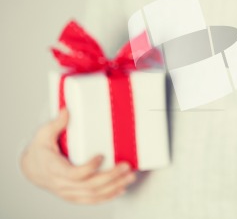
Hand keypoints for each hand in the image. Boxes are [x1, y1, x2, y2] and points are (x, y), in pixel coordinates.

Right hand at [20, 109, 136, 203]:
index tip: (102, 156)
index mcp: (54, 168)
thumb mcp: (44, 134)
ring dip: (114, 187)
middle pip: (89, 185)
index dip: (89, 167)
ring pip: (93, 195)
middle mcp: (61, 183)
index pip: (73, 174)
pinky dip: (107, 196)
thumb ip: (56, 123)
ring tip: (129, 177)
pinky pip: (91, 200)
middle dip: (111, 177)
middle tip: (126, 166)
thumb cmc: (40, 150)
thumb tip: (66, 110)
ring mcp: (68, 192)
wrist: (32, 168)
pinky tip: (120, 189)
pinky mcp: (74, 196)